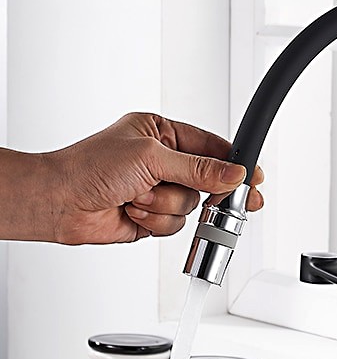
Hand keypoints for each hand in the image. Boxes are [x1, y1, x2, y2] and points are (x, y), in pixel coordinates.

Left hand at [37, 112, 264, 244]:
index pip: (211, 147)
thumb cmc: (90, 167)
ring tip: (139, 198)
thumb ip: (198, 168)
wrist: (61, 203)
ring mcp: (159, 190)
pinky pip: (176, 225)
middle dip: (206, 191)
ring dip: (165, 206)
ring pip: (191, 206)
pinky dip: (156, 221)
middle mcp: (162, 161)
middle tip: (233, 200)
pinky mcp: (153, 216)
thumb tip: (233, 173)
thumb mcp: (151, 157)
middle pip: (208, 181)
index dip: (234, 163)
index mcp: (162, 133)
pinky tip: (134, 212)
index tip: (253, 175)